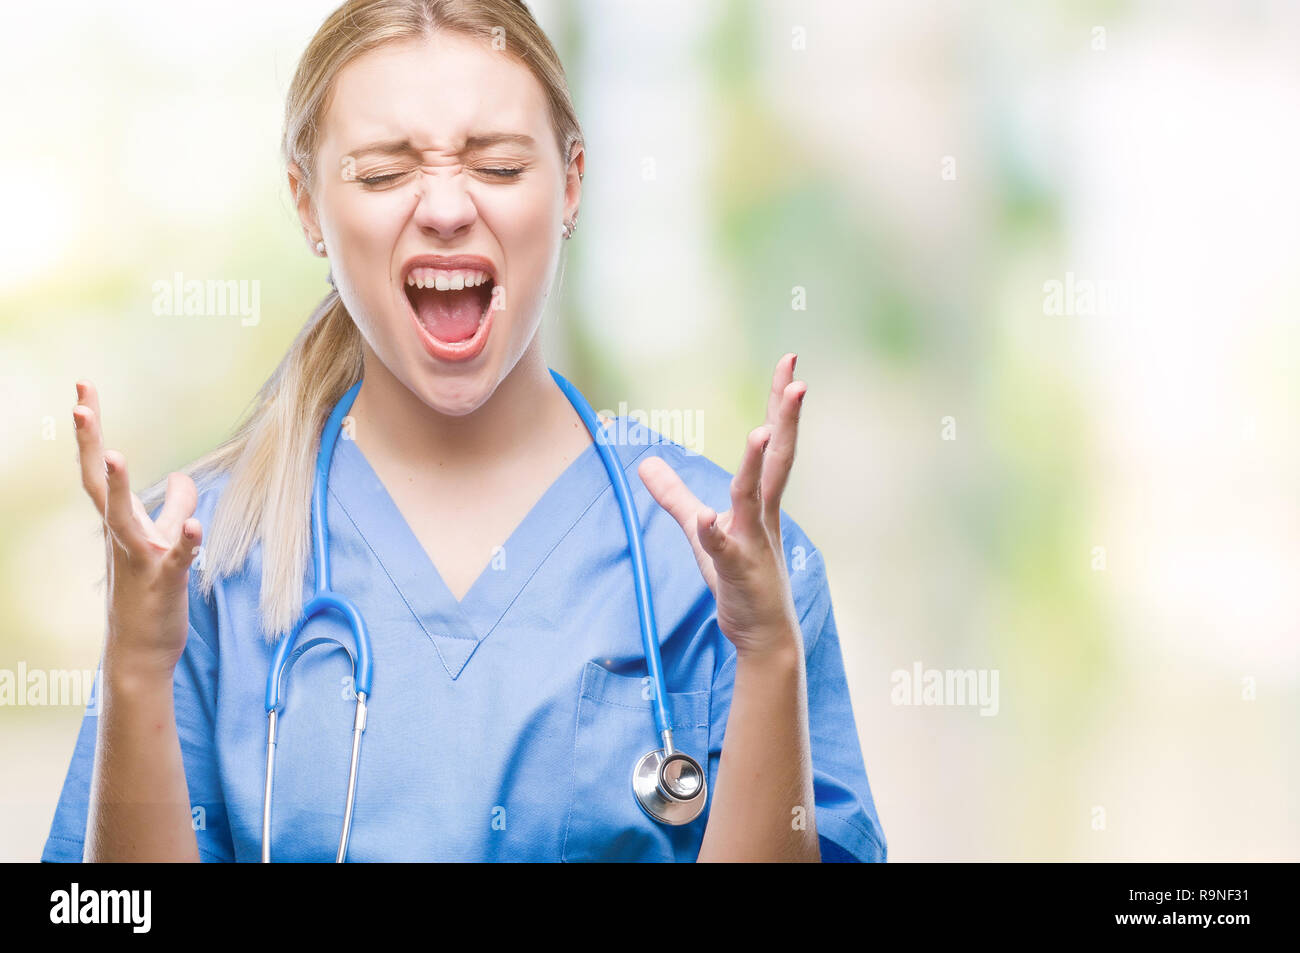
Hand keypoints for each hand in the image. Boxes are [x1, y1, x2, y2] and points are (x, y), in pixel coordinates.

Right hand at [74, 380, 203, 681]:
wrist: (142, 651)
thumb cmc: (149, 594)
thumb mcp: (164, 542)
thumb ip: (174, 509)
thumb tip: (182, 478)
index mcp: (120, 523)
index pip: (99, 469)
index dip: (92, 432)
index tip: (83, 389)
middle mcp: (122, 536)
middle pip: (100, 484)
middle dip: (91, 444)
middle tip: (79, 404)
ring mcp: (140, 559)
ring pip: (126, 521)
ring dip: (121, 489)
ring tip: (117, 456)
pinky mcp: (164, 582)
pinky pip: (175, 559)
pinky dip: (185, 541)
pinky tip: (196, 528)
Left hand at [638, 353, 806, 659]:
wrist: (762, 634)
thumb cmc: (738, 579)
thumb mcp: (700, 531)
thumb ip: (674, 496)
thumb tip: (646, 463)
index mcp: (759, 501)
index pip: (773, 443)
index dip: (780, 405)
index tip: (791, 365)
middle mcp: (763, 515)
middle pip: (778, 459)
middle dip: (787, 419)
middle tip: (799, 380)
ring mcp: (754, 542)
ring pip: (754, 498)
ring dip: (756, 466)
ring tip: (760, 433)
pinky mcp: (739, 572)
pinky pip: (726, 550)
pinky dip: (717, 534)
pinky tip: (709, 521)